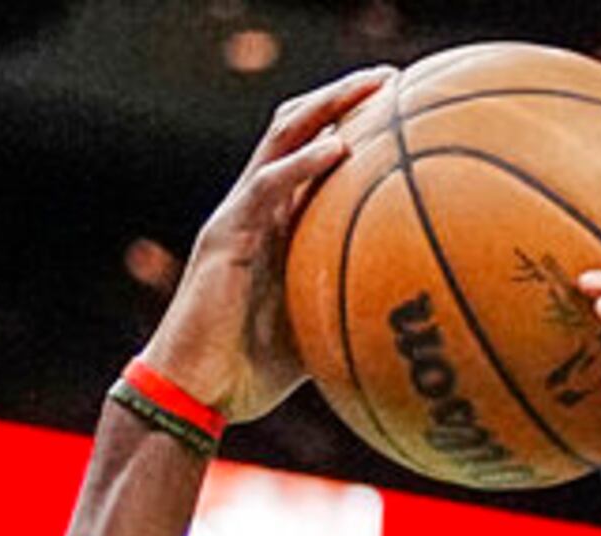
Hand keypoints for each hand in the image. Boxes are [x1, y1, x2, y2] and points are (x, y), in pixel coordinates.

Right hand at [139, 63, 395, 421]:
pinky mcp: (225, 234)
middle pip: (297, 128)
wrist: (192, 393)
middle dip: (343, 96)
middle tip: (392, 78)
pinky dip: (303, 163)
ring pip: (282, 138)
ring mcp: (238, 216)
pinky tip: (340, 147)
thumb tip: (408, 327)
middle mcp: (255, 208)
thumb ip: (348, 313)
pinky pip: (267, 186)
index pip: (310, 152)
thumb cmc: (248, 374)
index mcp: (275, 224)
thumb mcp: (315, 337)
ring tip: (374, 88)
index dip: (348, 121)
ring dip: (328, 106)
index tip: (399, 105)